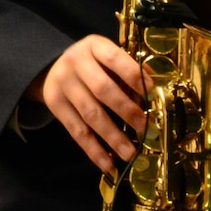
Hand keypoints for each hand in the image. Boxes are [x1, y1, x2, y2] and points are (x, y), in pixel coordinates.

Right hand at [25, 35, 148, 172]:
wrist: (54, 67)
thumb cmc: (94, 64)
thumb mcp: (107, 57)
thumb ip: (128, 70)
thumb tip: (155, 92)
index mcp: (94, 46)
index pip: (114, 58)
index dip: (133, 74)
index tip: (152, 90)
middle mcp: (75, 63)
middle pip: (102, 89)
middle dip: (127, 111)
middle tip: (146, 129)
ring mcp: (62, 84)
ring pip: (90, 114)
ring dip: (112, 136)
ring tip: (130, 154)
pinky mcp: (54, 105)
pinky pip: (76, 131)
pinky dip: (92, 149)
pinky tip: (107, 164)